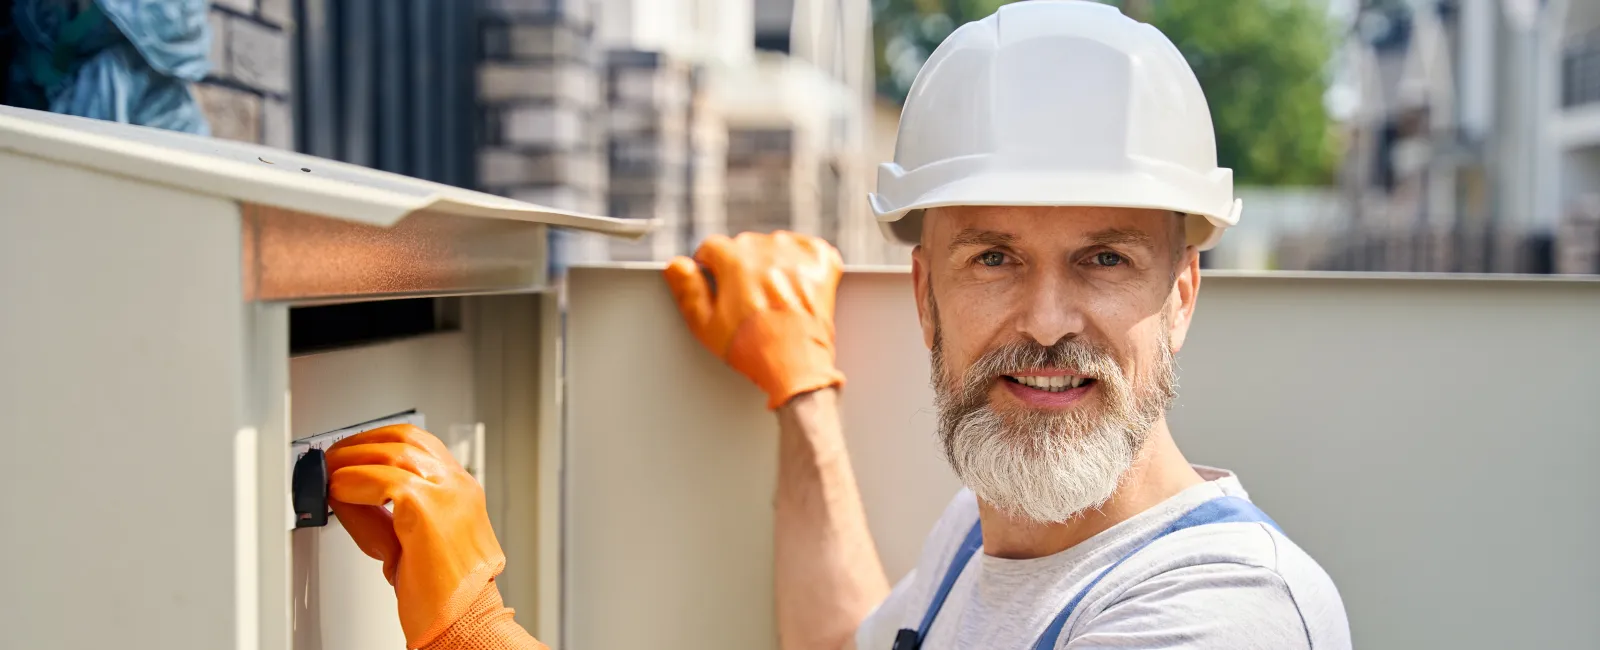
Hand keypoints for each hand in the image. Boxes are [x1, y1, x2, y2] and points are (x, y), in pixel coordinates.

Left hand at [326, 424, 509, 648]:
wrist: (465, 622)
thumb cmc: (445, 594)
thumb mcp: (412, 541)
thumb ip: (383, 514)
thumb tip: (345, 493)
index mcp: (461, 490)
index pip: (419, 444)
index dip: (378, 442)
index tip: (351, 454)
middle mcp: (459, 486)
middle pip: (405, 438)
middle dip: (360, 444)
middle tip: (332, 460)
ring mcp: (448, 494)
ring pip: (392, 452)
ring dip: (351, 460)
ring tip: (330, 475)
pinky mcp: (428, 510)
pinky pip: (381, 480)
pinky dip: (353, 483)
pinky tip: (339, 492)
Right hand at [664, 231, 845, 409]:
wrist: (797, 366)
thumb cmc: (751, 349)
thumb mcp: (705, 326)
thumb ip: (688, 290)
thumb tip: (676, 264)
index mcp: (735, 259)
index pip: (712, 248)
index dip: (711, 270)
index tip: (718, 288)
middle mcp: (767, 249)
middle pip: (744, 247)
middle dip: (742, 268)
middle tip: (747, 301)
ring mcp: (798, 255)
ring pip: (775, 246)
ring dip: (772, 263)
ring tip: (773, 297)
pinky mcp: (823, 264)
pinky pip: (809, 248)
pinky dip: (803, 261)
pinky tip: (797, 283)